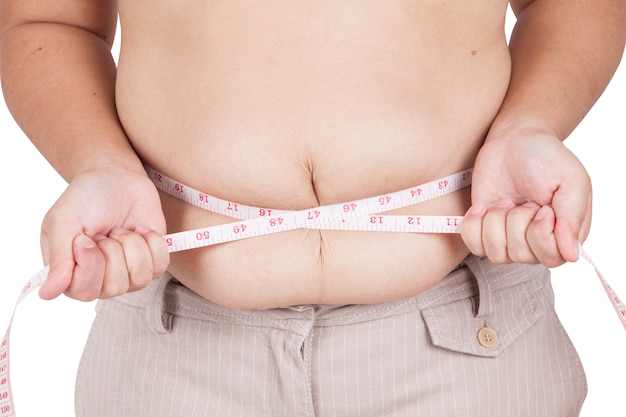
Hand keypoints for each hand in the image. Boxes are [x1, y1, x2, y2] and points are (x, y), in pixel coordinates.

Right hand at [38, 164, 168, 300]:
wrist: (118, 177)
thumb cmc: (86, 197)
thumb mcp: (63, 220)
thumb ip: (58, 258)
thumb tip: (48, 293)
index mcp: (72, 273)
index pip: (84, 291)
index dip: (90, 264)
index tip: (86, 238)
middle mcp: (100, 280)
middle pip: (115, 286)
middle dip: (113, 250)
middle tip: (105, 232)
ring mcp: (128, 273)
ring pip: (141, 278)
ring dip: (133, 245)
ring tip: (120, 230)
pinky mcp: (152, 262)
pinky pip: (160, 265)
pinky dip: (152, 242)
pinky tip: (139, 230)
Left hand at [461, 126, 591, 267]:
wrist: (512, 140)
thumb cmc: (545, 156)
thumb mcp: (571, 179)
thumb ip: (572, 218)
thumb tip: (571, 255)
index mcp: (565, 232)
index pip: (552, 258)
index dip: (541, 234)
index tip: (543, 208)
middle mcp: (537, 241)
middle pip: (522, 255)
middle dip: (517, 222)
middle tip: (525, 200)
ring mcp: (509, 238)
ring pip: (496, 254)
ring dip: (496, 222)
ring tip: (506, 201)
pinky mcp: (484, 230)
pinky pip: (474, 246)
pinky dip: (474, 225)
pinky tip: (484, 207)